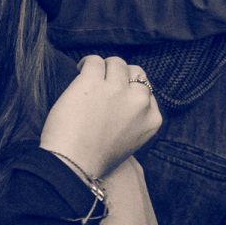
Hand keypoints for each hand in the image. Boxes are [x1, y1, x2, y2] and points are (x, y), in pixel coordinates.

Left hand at [39, 55, 161, 179]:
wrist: (73, 164)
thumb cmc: (94, 157)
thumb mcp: (130, 142)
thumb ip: (133, 119)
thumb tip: (122, 98)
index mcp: (152, 119)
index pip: (147, 91)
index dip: (130, 89)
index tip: (117, 94)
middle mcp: (139, 102)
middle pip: (135, 72)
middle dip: (120, 76)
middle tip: (103, 82)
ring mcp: (117, 90)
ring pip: (116, 63)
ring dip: (103, 67)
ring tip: (89, 74)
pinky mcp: (93, 82)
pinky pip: (94, 61)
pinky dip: (86, 63)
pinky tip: (79, 69)